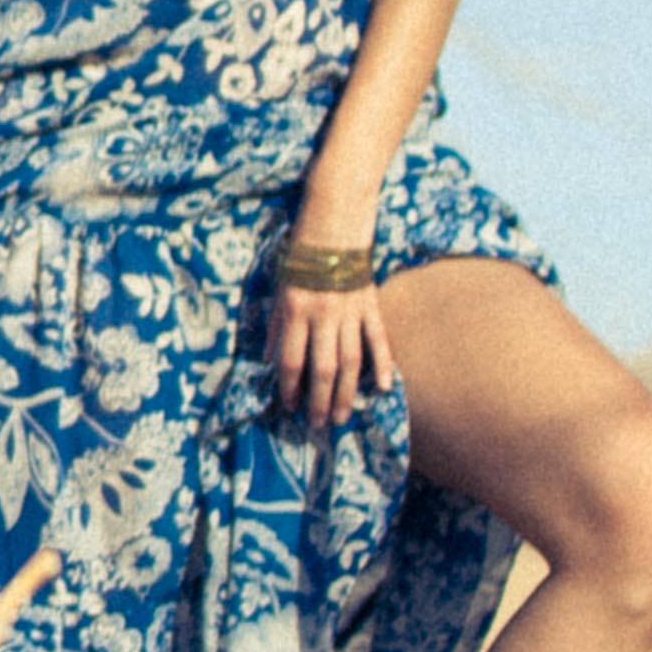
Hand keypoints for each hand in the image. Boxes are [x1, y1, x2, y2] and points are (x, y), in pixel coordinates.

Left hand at [268, 271, 397, 430]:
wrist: (335, 226)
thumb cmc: (300, 259)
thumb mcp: (279, 290)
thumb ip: (275, 327)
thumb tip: (268, 362)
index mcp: (296, 311)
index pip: (291, 360)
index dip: (289, 387)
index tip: (289, 407)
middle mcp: (323, 314)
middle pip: (322, 368)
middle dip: (318, 401)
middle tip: (318, 425)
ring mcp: (351, 311)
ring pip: (350, 361)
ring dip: (345, 393)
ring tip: (342, 417)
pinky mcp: (371, 305)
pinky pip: (378, 339)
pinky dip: (383, 363)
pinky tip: (384, 388)